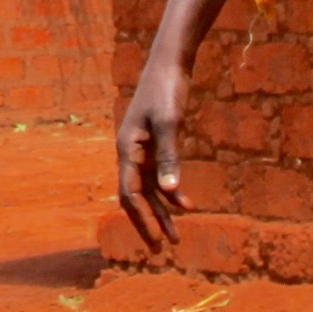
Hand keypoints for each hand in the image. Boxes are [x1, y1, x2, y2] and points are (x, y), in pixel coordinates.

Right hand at [112, 51, 185, 252]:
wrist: (169, 64)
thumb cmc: (166, 90)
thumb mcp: (170, 123)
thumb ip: (169, 158)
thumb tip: (170, 193)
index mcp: (128, 149)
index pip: (129, 194)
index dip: (142, 219)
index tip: (155, 241)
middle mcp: (131, 152)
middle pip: (136, 196)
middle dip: (149, 222)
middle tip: (162, 248)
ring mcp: (143, 148)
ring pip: (149, 188)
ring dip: (161, 211)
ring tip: (176, 234)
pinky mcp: (155, 142)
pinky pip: (159, 175)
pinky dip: (170, 191)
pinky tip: (185, 204)